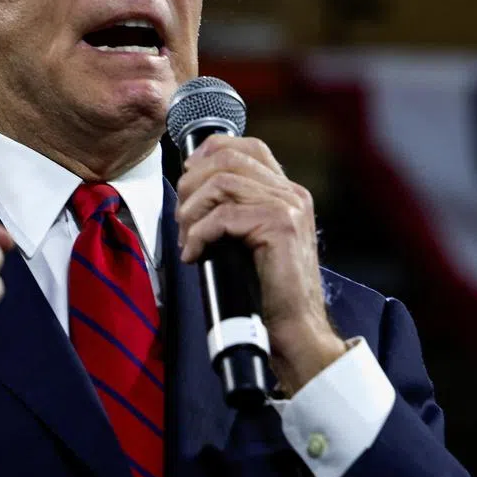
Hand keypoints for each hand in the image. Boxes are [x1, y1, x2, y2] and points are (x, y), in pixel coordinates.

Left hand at [175, 136, 346, 394]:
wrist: (296, 329)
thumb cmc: (267, 291)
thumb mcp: (251, 239)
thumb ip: (236, 209)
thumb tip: (192, 187)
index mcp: (287, 191)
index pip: (248, 146)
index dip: (210, 151)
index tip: (186, 175)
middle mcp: (291, 192)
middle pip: (227, 158)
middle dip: (192, 183)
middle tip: (180, 216)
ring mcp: (288, 207)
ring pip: (221, 183)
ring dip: (192, 210)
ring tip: (186, 238)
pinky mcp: (279, 227)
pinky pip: (223, 216)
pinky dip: (199, 234)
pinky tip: (194, 254)